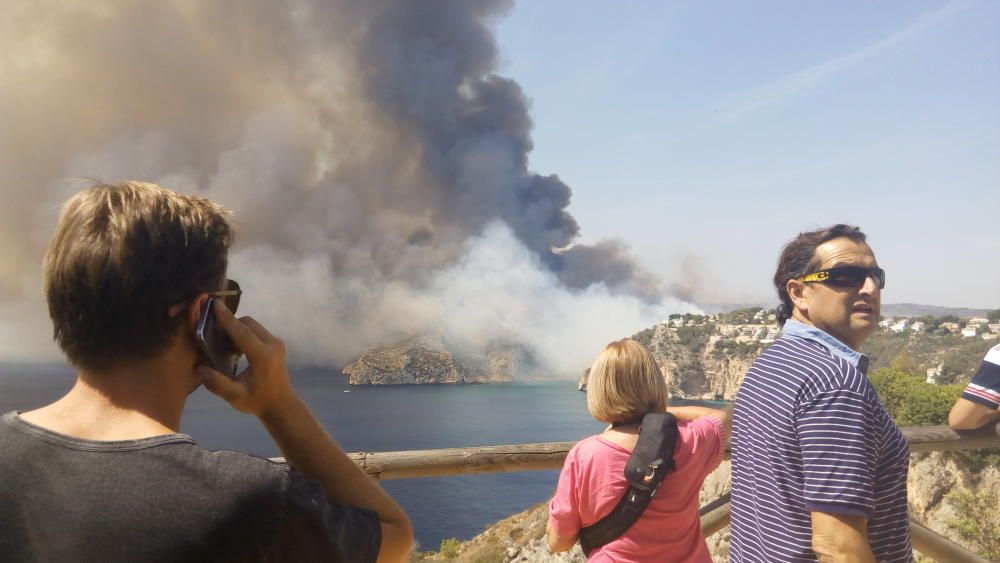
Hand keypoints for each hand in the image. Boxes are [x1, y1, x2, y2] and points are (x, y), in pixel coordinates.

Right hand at [197, 300, 294, 418]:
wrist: (281, 404)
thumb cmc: (257, 401)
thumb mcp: (235, 397)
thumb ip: (217, 383)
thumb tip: (200, 368)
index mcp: (263, 356)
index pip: (242, 332)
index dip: (228, 318)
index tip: (215, 304)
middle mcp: (273, 345)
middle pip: (248, 324)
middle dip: (231, 323)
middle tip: (213, 332)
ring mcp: (277, 342)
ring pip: (253, 325)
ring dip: (238, 328)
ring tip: (223, 342)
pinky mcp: (276, 343)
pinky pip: (257, 330)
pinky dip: (244, 333)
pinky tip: (235, 347)